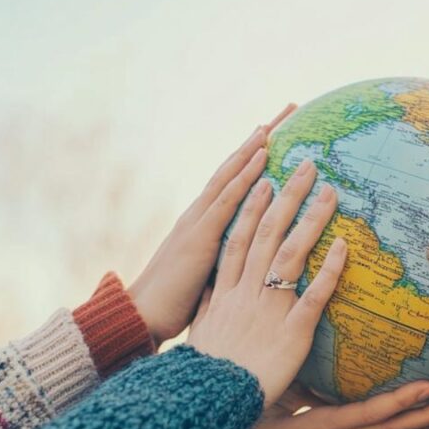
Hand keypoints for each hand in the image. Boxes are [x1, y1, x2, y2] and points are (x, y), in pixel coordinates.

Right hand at [129, 104, 296, 346]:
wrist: (141, 318)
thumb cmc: (176, 305)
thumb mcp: (209, 279)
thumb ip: (225, 262)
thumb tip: (248, 260)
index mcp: (203, 224)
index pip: (233, 181)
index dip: (254, 157)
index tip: (277, 134)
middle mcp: (200, 213)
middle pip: (235, 168)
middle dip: (261, 139)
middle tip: (287, 110)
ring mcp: (198, 221)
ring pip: (231, 175)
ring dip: (254, 147)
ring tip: (275, 122)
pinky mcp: (200, 235)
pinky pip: (228, 198)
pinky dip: (245, 174)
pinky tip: (262, 155)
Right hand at [187, 156, 342, 404]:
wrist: (210, 405)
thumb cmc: (210, 373)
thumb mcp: (204, 332)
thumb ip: (211, 305)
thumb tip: (210, 287)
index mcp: (226, 290)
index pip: (239, 237)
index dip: (252, 206)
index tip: (266, 178)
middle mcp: (246, 292)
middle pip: (266, 233)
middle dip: (288, 196)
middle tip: (307, 165)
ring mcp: (268, 309)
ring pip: (290, 254)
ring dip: (311, 219)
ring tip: (330, 191)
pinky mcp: (292, 332)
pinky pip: (314, 295)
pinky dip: (328, 269)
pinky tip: (343, 245)